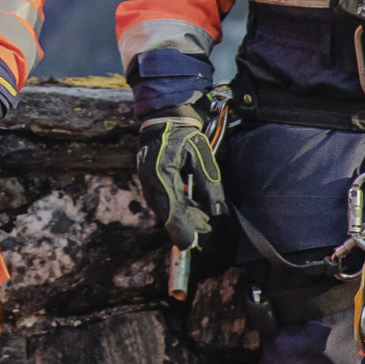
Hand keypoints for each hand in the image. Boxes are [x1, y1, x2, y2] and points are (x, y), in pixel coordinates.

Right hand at [135, 106, 225, 249]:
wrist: (163, 118)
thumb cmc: (183, 134)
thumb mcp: (201, 154)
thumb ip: (209, 182)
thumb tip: (215, 208)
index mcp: (160, 174)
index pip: (170, 209)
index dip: (180, 229)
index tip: (189, 245)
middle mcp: (150, 182)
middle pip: (167, 213)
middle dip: (185, 225)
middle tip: (206, 229)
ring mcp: (148, 182)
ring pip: (166, 209)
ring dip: (183, 216)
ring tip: (204, 221)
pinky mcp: (151, 181)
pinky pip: (164, 201)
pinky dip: (179, 207)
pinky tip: (194, 208)